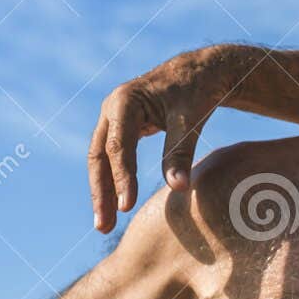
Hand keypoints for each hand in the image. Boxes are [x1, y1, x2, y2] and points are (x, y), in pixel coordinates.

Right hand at [87, 47, 235, 232]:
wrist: (200, 72)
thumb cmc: (197, 93)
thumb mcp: (190, 121)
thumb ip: (181, 153)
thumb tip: (179, 189)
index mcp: (124, 102)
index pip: (118, 147)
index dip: (122, 179)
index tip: (127, 208)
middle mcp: (111, 108)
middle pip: (99, 156)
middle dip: (100, 192)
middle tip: (103, 226)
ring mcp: (114, 117)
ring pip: (102, 159)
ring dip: (102, 190)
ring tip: (105, 224)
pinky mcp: (122, 127)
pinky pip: (113, 157)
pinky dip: (114, 179)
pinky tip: (116, 203)